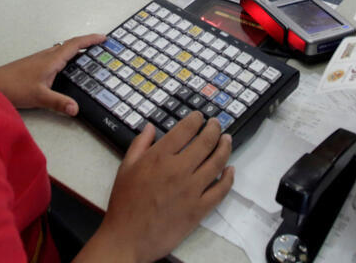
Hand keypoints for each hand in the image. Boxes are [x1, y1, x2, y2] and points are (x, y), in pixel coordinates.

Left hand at [0, 34, 104, 114]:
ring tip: (88, 56)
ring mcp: (40, 60)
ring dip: (76, 50)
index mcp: (52, 60)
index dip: (90, 40)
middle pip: (70, 45)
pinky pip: (55, 56)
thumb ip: (58, 102)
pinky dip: (66, 57)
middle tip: (100, 46)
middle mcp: (47, 56)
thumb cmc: (14, 87)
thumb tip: (76, 109)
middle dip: (86, 43)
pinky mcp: (34, 65)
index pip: (75, 45)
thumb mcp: (39, 97)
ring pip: (62, 50)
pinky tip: (66, 67)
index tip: (104, 38)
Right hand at [79, 113, 233, 262]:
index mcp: (159, 157)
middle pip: (206, 142)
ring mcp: (191, 190)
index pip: (185, 130)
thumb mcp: (125, 168)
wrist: (127, 238)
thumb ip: (139, 145)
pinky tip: (230, 170)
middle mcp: (178, 170)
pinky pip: (221, 190)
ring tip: (226, 140)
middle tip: (217, 124)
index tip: (200, 117)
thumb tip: (150, 127)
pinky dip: (229, 178)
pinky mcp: (199, 209)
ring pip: (217, 162)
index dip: (196, 119)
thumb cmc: (124, 204)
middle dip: (215, 129)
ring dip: (225, 147)